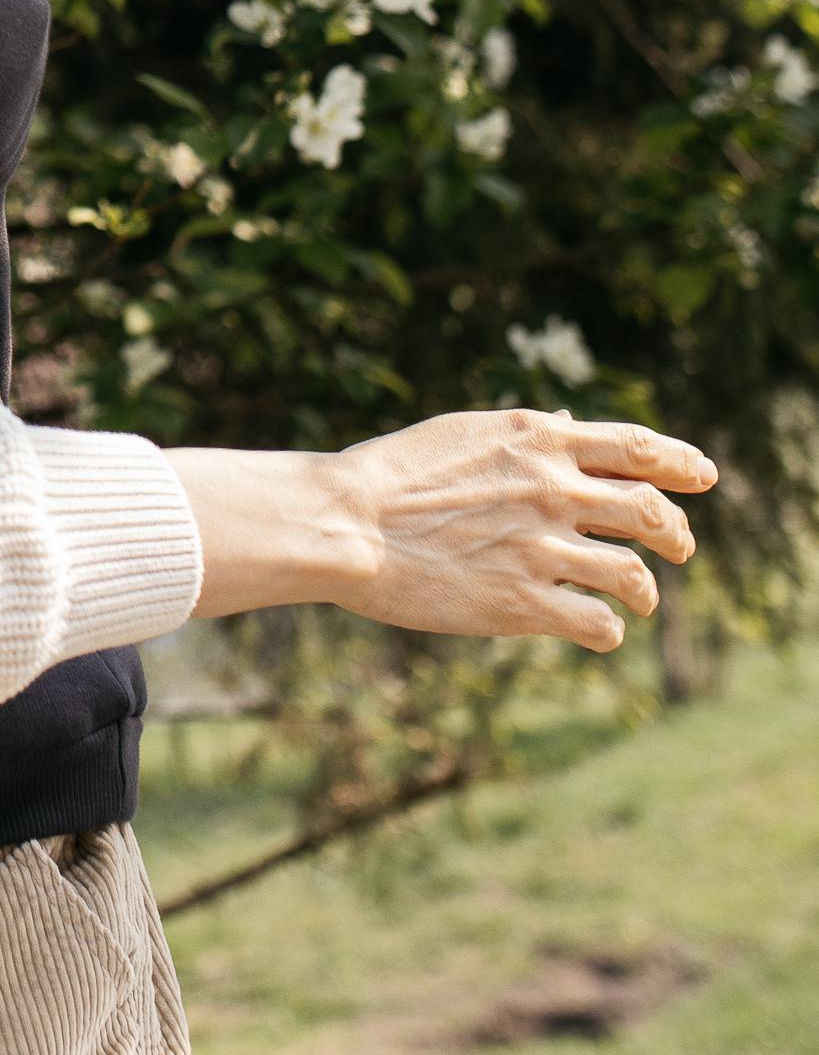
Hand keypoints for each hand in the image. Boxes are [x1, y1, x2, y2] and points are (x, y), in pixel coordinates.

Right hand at [175, 408, 717, 653]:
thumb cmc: (394, 475)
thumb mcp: (466, 433)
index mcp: (536, 439)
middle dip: (677, 532)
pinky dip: (608, 629)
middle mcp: (550, 487)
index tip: (706, 476)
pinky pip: (598, 622)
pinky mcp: (524, 601)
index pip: (636, 445)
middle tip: (681, 547)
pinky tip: (597, 630)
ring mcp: (540, 546)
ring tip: (637, 598)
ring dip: (644, 589)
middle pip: (650, 509)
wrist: (348, 522)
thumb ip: (525, 436)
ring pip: (634, 572)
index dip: (681, 461)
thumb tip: (569, 424)